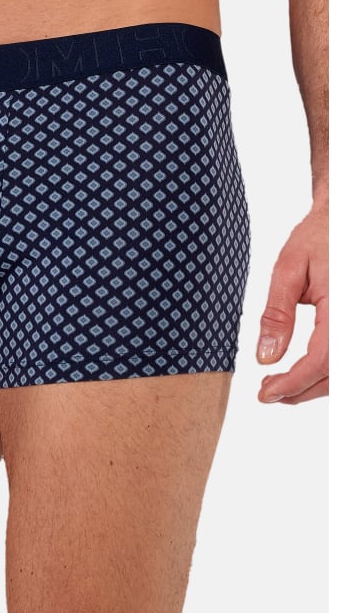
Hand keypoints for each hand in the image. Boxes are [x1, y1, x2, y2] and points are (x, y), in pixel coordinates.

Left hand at [255, 197, 327, 404]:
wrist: (344, 219)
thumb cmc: (319, 237)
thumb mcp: (288, 268)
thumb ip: (277, 314)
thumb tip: (267, 357)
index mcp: (342, 307)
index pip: (321, 360)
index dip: (293, 383)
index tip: (265, 393)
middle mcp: (355, 321)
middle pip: (336, 375)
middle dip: (300, 391)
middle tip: (268, 392)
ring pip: (344, 373)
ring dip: (314, 386)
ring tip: (280, 385)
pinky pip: (347, 359)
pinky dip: (327, 372)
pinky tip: (304, 371)